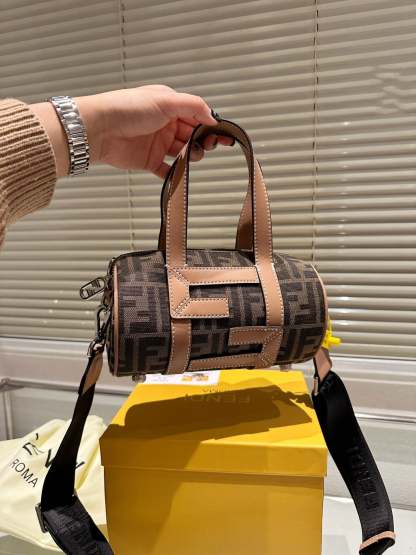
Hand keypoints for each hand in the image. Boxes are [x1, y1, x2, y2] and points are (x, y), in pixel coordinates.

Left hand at [32, 85, 232, 178]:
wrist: (98, 129)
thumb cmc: (127, 108)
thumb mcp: (164, 100)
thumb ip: (193, 106)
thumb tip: (213, 116)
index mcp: (170, 107)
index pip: (197, 116)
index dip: (211, 126)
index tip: (223, 136)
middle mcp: (165, 125)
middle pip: (193, 136)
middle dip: (203, 142)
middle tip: (207, 146)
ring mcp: (158, 144)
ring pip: (183, 153)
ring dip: (190, 156)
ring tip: (190, 156)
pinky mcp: (149, 161)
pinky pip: (167, 171)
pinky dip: (175, 174)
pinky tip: (181, 174)